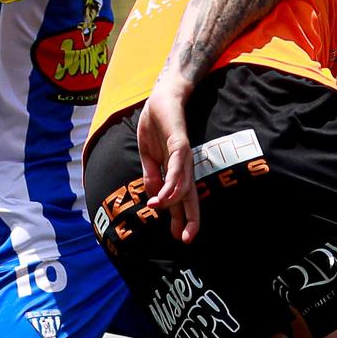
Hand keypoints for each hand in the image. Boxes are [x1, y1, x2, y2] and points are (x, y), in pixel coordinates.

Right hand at [137, 78, 198, 242]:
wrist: (161, 98)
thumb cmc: (156, 126)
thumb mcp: (147, 155)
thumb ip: (151, 175)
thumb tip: (152, 196)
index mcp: (176, 171)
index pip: (182, 199)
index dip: (183, 218)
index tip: (180, 237)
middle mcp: (184, 166)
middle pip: (189, 197)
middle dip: (189, 219)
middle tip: (185, 239)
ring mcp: (183, 155)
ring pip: (182, 184)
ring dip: (171, 200)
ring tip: (157, 209)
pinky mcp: (180, 142)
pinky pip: (177, 165)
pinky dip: (171, 181)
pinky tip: (164, 193)